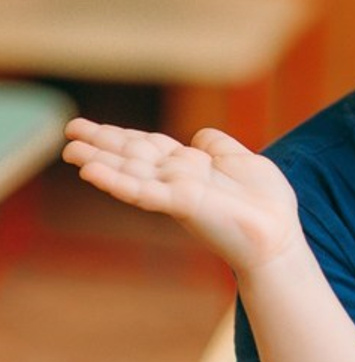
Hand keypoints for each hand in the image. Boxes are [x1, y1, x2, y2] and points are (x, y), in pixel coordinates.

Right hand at [62, 118, 301, 273]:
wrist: (278, 234)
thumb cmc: (265, 202)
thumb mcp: (241, 161)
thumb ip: (218, 147)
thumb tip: (200, 134)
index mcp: (191, 166)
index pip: (150, 146)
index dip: (123, 136)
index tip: (93, 127)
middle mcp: (178, 178)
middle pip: (134, 155)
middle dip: (102, 143)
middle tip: (68, 131)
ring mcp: (177, 191)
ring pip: (131, 172)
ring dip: (100, 161)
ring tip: (70, 151)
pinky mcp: (182, 203)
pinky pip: (144, 191)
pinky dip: (117, 181)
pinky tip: (92, 171)